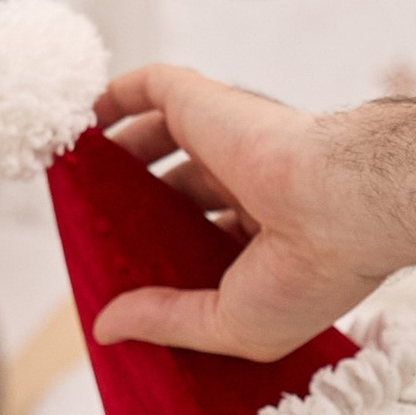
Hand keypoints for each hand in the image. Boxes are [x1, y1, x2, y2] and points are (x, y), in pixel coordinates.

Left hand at [89, 67, 415, 360]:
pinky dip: (110, 99)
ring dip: (118, 153)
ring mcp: (227, 139)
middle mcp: (250, 182)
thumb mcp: (232, 324)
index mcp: (271, 235)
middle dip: (137, 205)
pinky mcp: (204, 103)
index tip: (125, 273)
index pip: (207, 237)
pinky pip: (147, 87)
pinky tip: (74, 122)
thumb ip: (169, 321)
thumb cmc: (310, 276)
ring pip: (160, 136)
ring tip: (74, 177)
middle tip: (92, 227)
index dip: (167, 253)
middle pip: (178, 187)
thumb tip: (108, 326)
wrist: (341, 207)